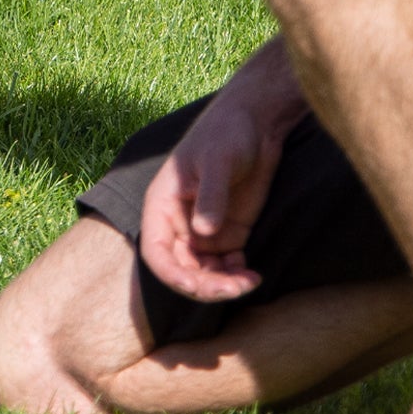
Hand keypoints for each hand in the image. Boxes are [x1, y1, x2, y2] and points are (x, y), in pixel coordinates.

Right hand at [137, 85, 289, 301]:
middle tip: (236, 288)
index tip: (199, 286)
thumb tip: (204, 233)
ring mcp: (204, 231)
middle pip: (181, 269)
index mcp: (162, 206)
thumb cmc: (226, 134)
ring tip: (250, 281)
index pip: (156, 252)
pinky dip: (237, 276)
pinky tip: (254, 273)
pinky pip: (226, 266)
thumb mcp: (217, 161)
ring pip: (204, 272)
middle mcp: (178, 224)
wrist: (256, 125)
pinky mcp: (230, 233)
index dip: (173, 275)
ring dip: (223, 284)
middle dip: (205, 285)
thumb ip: (210, 196)